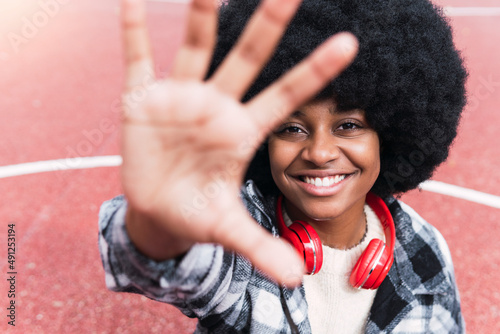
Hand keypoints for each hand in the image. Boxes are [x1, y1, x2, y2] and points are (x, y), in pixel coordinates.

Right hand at [120, 0, 357, 285]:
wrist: (159, 210)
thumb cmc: (198, 212)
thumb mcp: (229, 229)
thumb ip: (260, 246)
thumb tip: (295, 279)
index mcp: (242, 131)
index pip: (287, 95)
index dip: (316, 71)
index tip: (351, 42)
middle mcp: (216, 106)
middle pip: (250, 58)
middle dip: (270, 24)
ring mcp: (180, 99)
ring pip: (197, 48)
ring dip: (203, 15)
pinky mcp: (142, 102)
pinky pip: (138, 59)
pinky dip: (134, 32)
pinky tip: (130, 0)